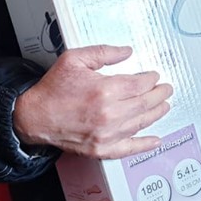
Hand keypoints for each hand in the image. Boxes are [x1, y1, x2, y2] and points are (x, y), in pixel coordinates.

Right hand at [13, 45, 172, 159]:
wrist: (33, 116)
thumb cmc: (53, 89)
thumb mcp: (75, 59)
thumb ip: (104, 53)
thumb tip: (127, 51)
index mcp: (104, 90)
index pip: (139, 85)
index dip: (151, 80)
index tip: (154, 76)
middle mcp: (108, 115)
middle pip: (145, 104)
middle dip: (159, 95)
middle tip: (166, 89)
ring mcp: (106, 135)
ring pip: (140, 124)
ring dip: (156, 114)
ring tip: (164, 106)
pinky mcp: (100, 149)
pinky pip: (129, 149)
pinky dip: (144, 145)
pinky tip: (155, 140)